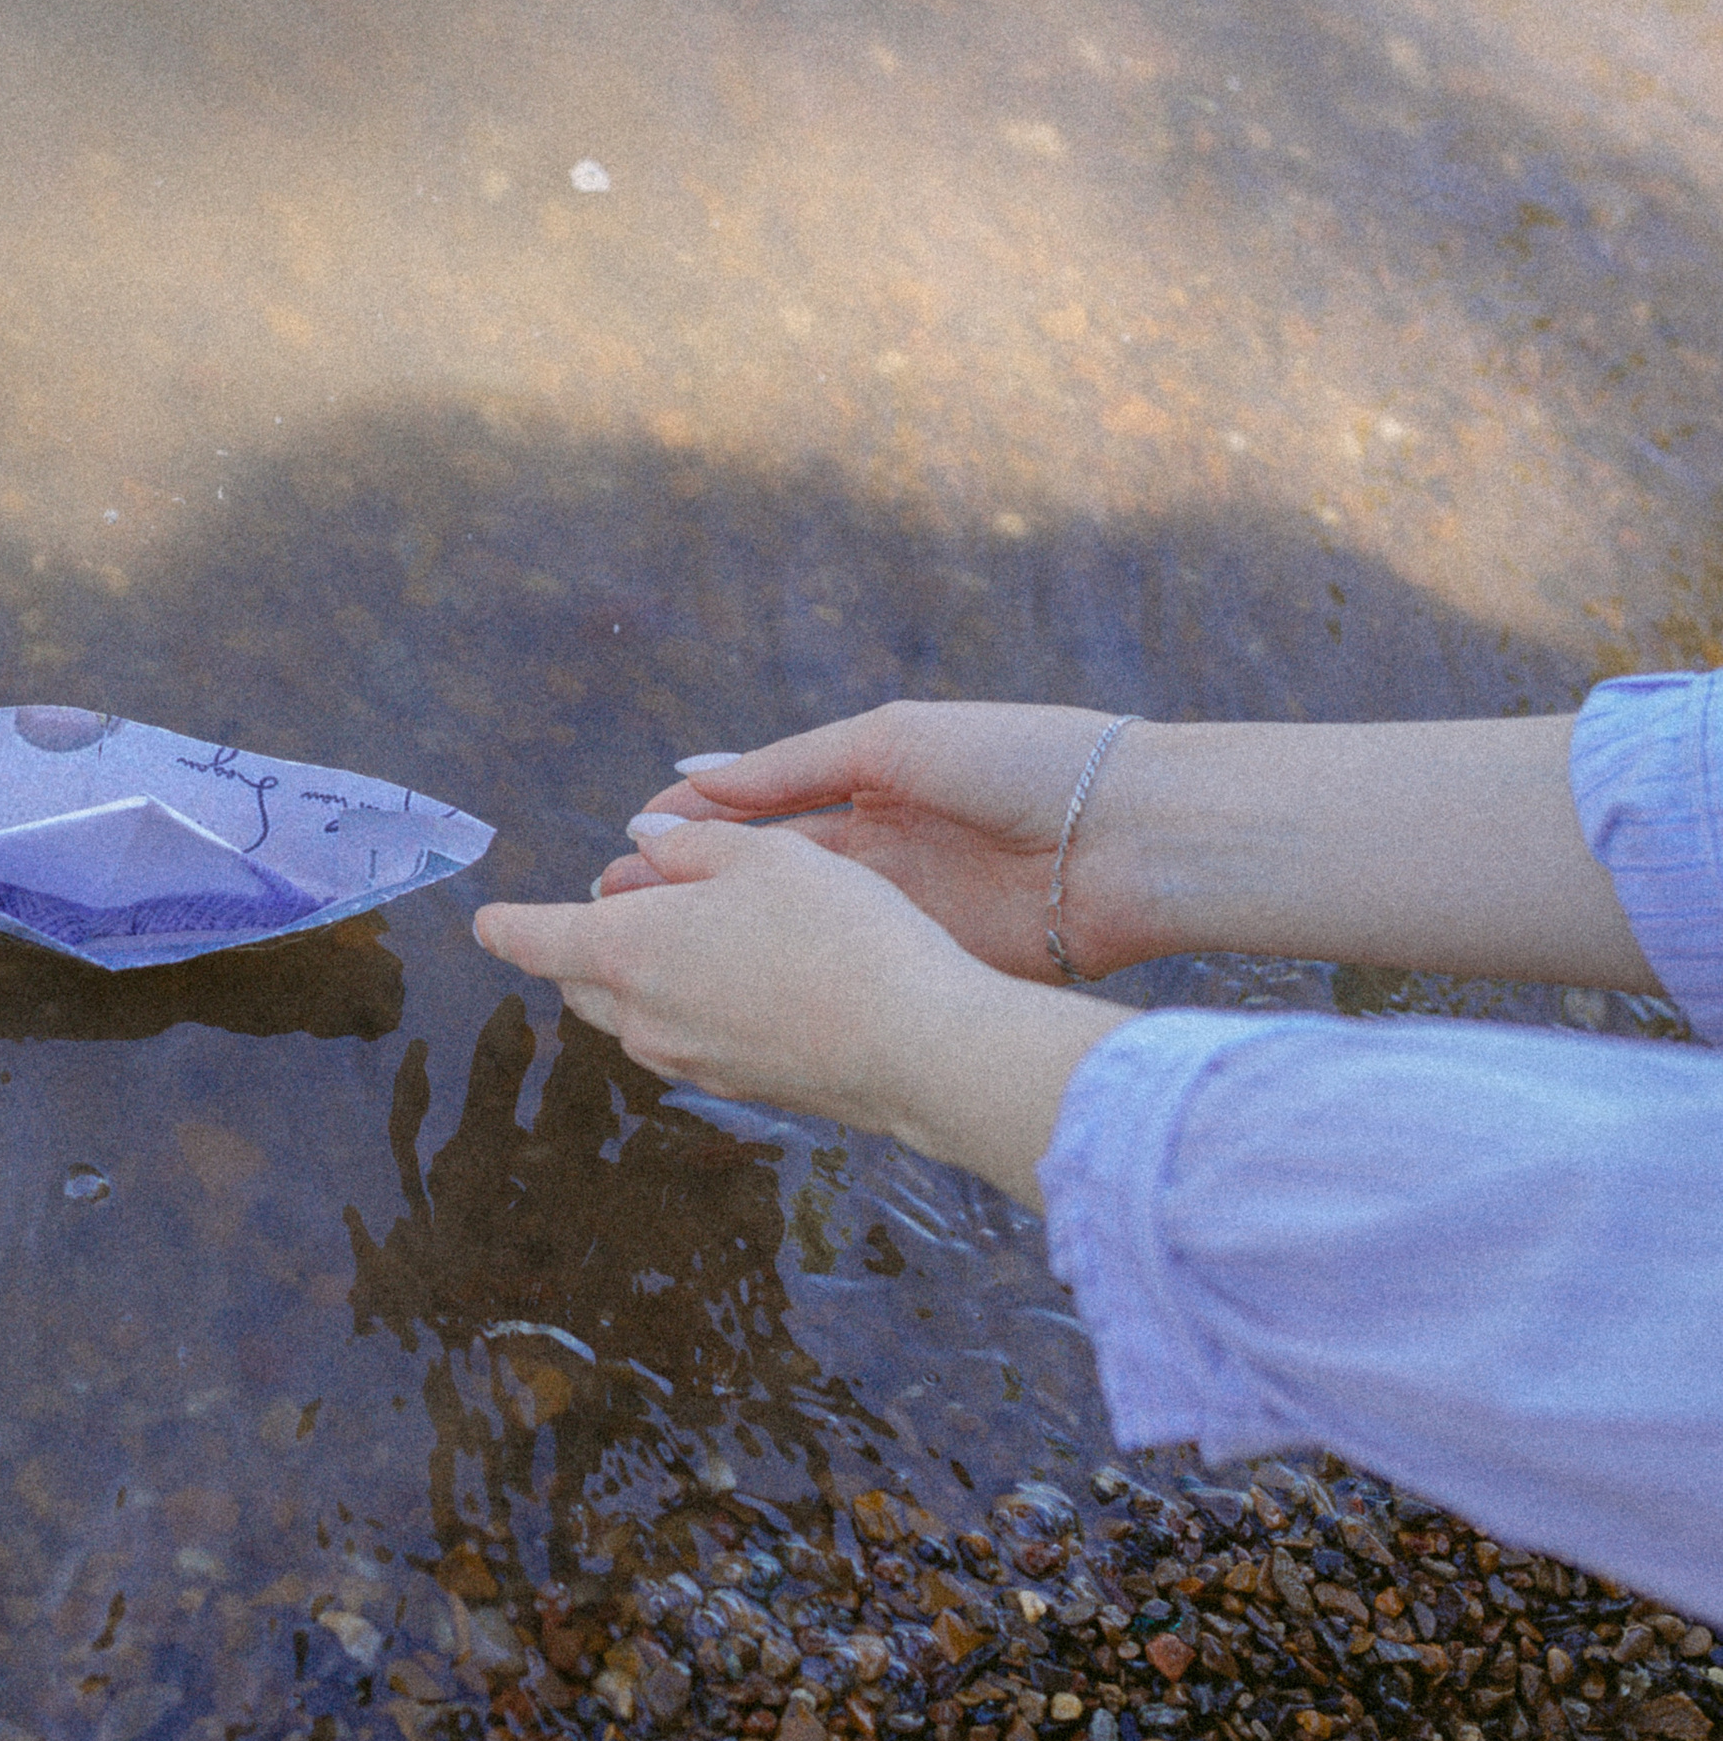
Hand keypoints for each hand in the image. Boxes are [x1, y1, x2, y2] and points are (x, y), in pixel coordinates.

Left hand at [473, 816, 1126, 1207]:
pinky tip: (741, 978)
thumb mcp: (762, 855)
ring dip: (637, 975)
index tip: (483, 920)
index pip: (533, 940)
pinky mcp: (737, 1086)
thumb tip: (644, 843)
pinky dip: (688, 1004)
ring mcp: (688, 1062)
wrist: (916, 1047)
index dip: (504, 925)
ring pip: (631, 1013)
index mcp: (626, 952)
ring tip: (684, 932)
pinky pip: (685, 1037)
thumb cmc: (838, 934)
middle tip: (615, 901)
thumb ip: (690, 845)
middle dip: (581, 943)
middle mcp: (641, 1018)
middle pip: (580, 980)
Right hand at [595, 700, 1151, 982]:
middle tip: (607, 915)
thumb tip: (689, 779)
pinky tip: (731, 997)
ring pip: (799, 933)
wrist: (1133, 834)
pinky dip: (793, 983)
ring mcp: (908, 913)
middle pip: (769, 881)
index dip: (694, 835)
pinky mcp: (935, 963)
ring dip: (727, 946)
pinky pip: (852, 973)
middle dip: (691, 897)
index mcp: (873, 786)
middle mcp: (883, 853)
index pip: (763, 814)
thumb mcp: (889, 742)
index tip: (623, 852)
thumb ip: (789, 769)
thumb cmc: (1019, 760)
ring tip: (648, 959)